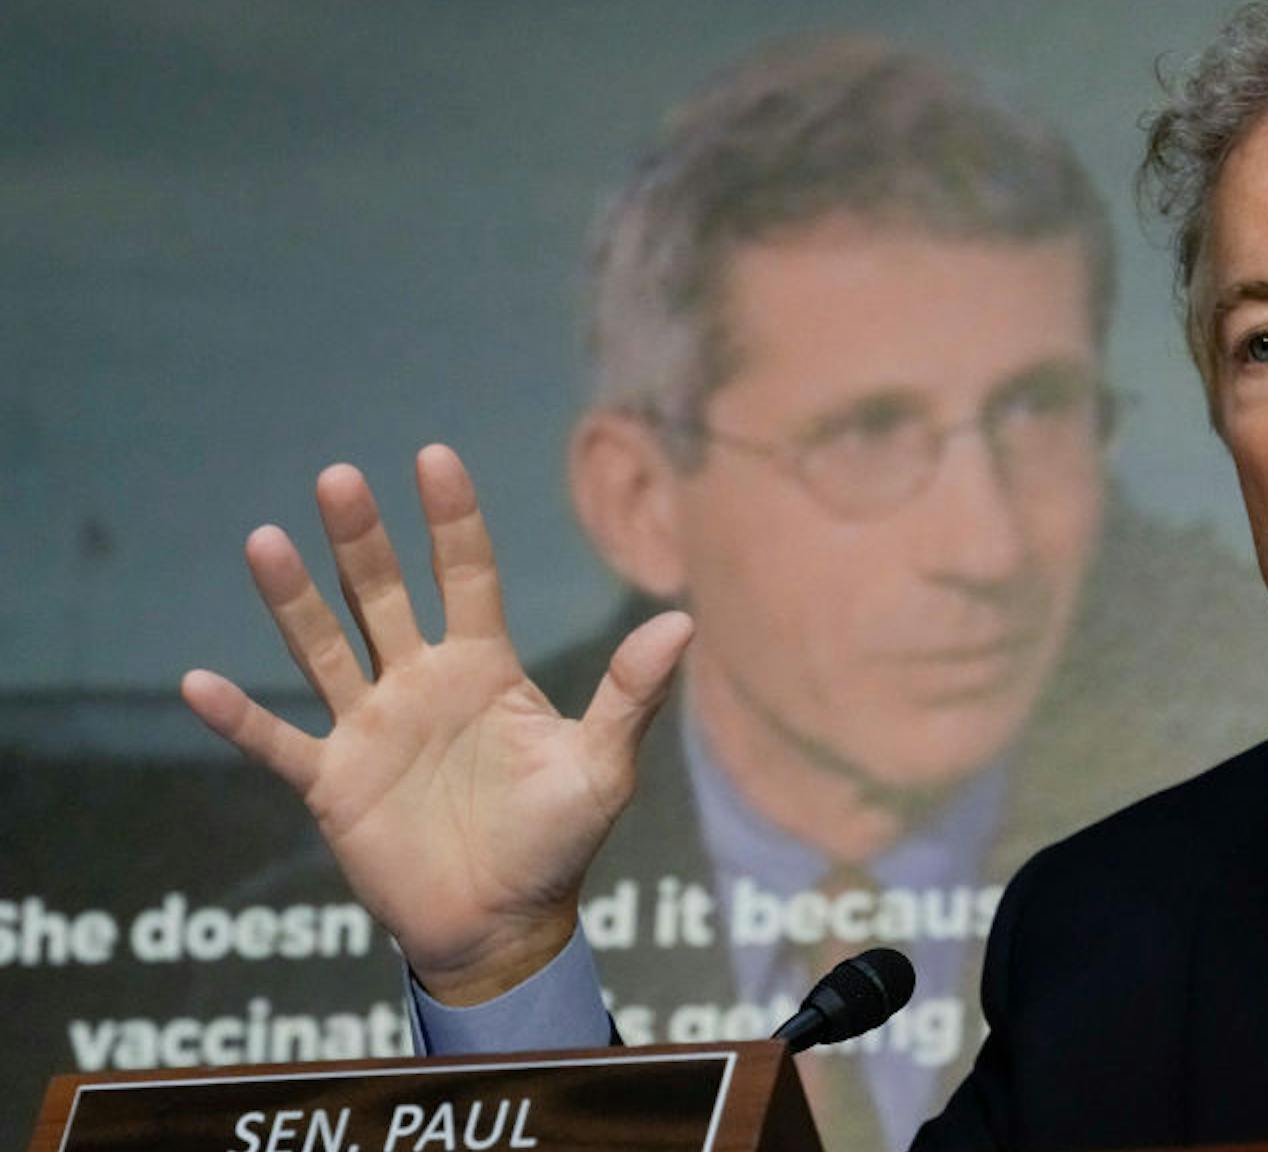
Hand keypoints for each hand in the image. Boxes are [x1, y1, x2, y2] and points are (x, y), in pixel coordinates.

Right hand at [181, 445, 692, 1001]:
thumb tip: (682, 623)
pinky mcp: (334, 781)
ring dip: (293, 601)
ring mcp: (371, 728)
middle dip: (362, 540)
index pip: (465, 575)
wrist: (504, 924)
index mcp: (484, 668)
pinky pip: (277, 743)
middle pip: (381, 595)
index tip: (434, 458)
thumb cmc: (557, 841)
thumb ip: (629, 694)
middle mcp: (419, 683)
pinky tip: (197, 682)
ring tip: (264, 543)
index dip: (451, 520)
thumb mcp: (602, 766)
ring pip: (323, 650)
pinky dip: (239, 718)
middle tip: (340, 478)